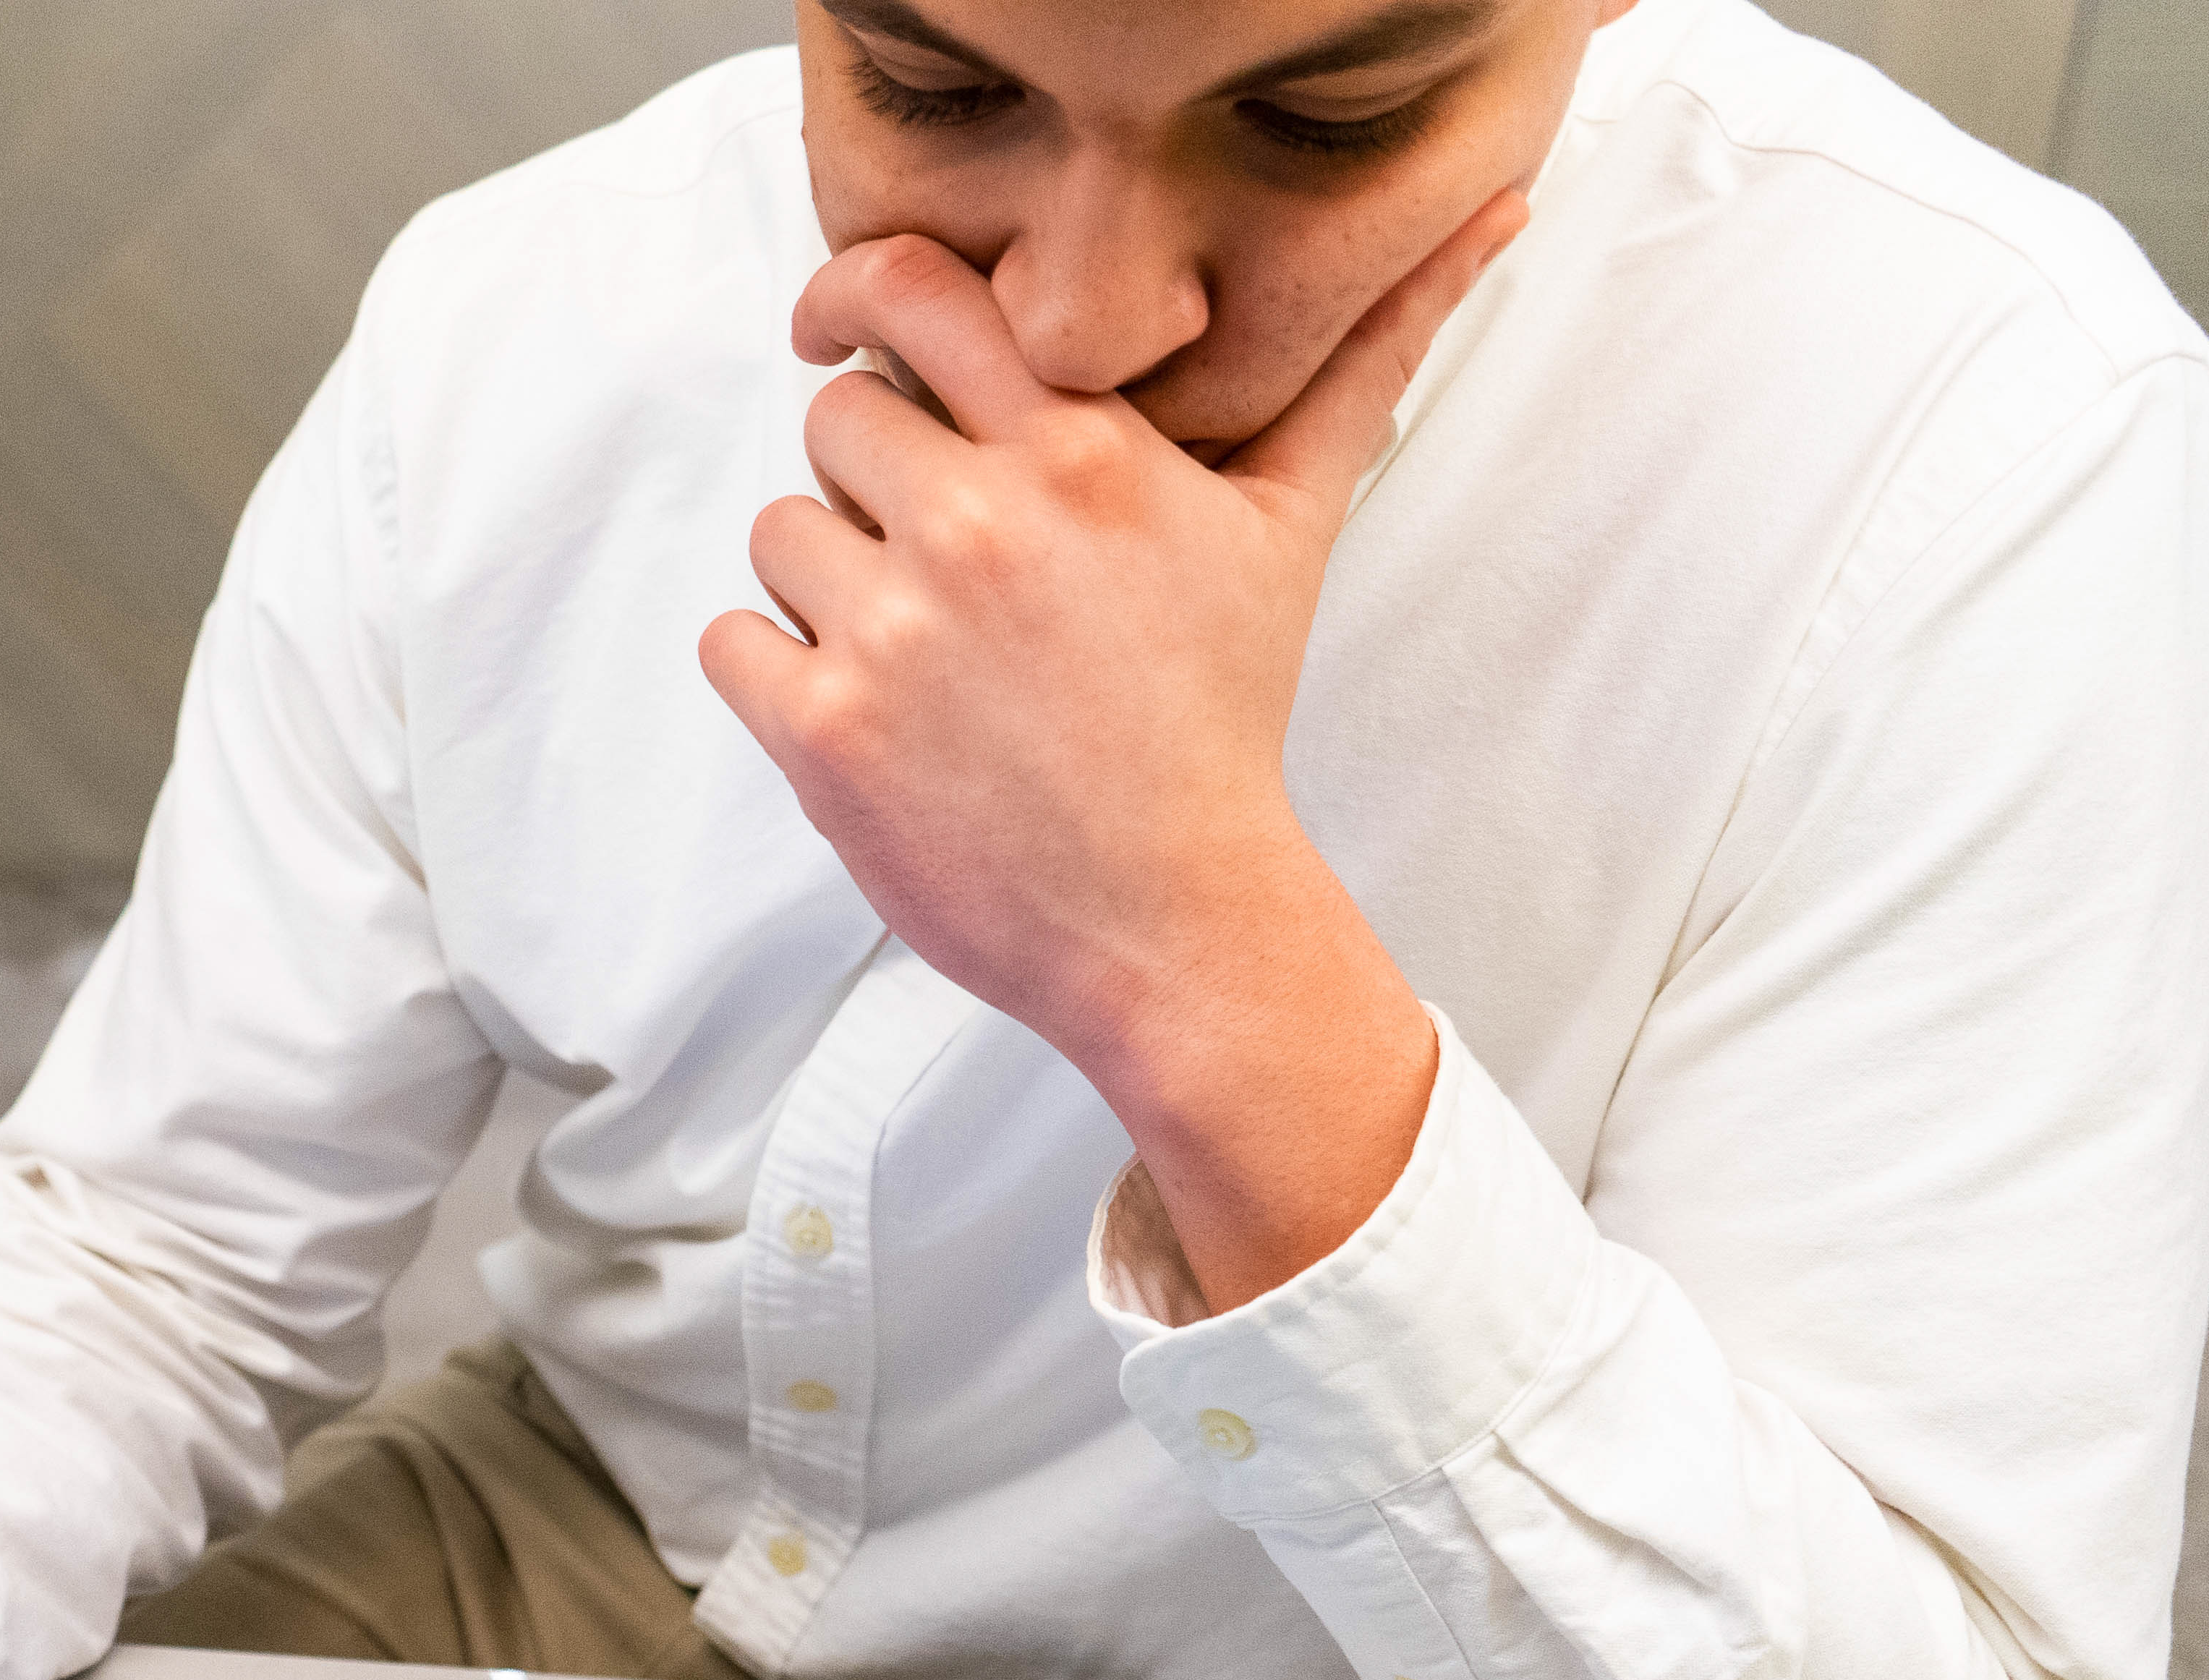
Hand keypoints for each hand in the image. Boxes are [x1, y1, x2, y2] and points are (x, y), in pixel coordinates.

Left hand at [699, 192, 1524, 1309]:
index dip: (857, 293)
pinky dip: (774, 671)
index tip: (834, 323)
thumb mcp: (1292, 526)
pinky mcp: (824, 731)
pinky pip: (729, 640)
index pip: (918, 292)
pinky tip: (867, 710)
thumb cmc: (1223, 721)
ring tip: (923, 655)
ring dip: (827, 583)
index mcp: (1080, 454)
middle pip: (838, 414)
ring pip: (779, 528)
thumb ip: (1358, 366)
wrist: (1178, 920)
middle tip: (943, 563)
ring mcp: (893, 630)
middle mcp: (979, 525)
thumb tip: (1479, 231)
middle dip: (874, 478)